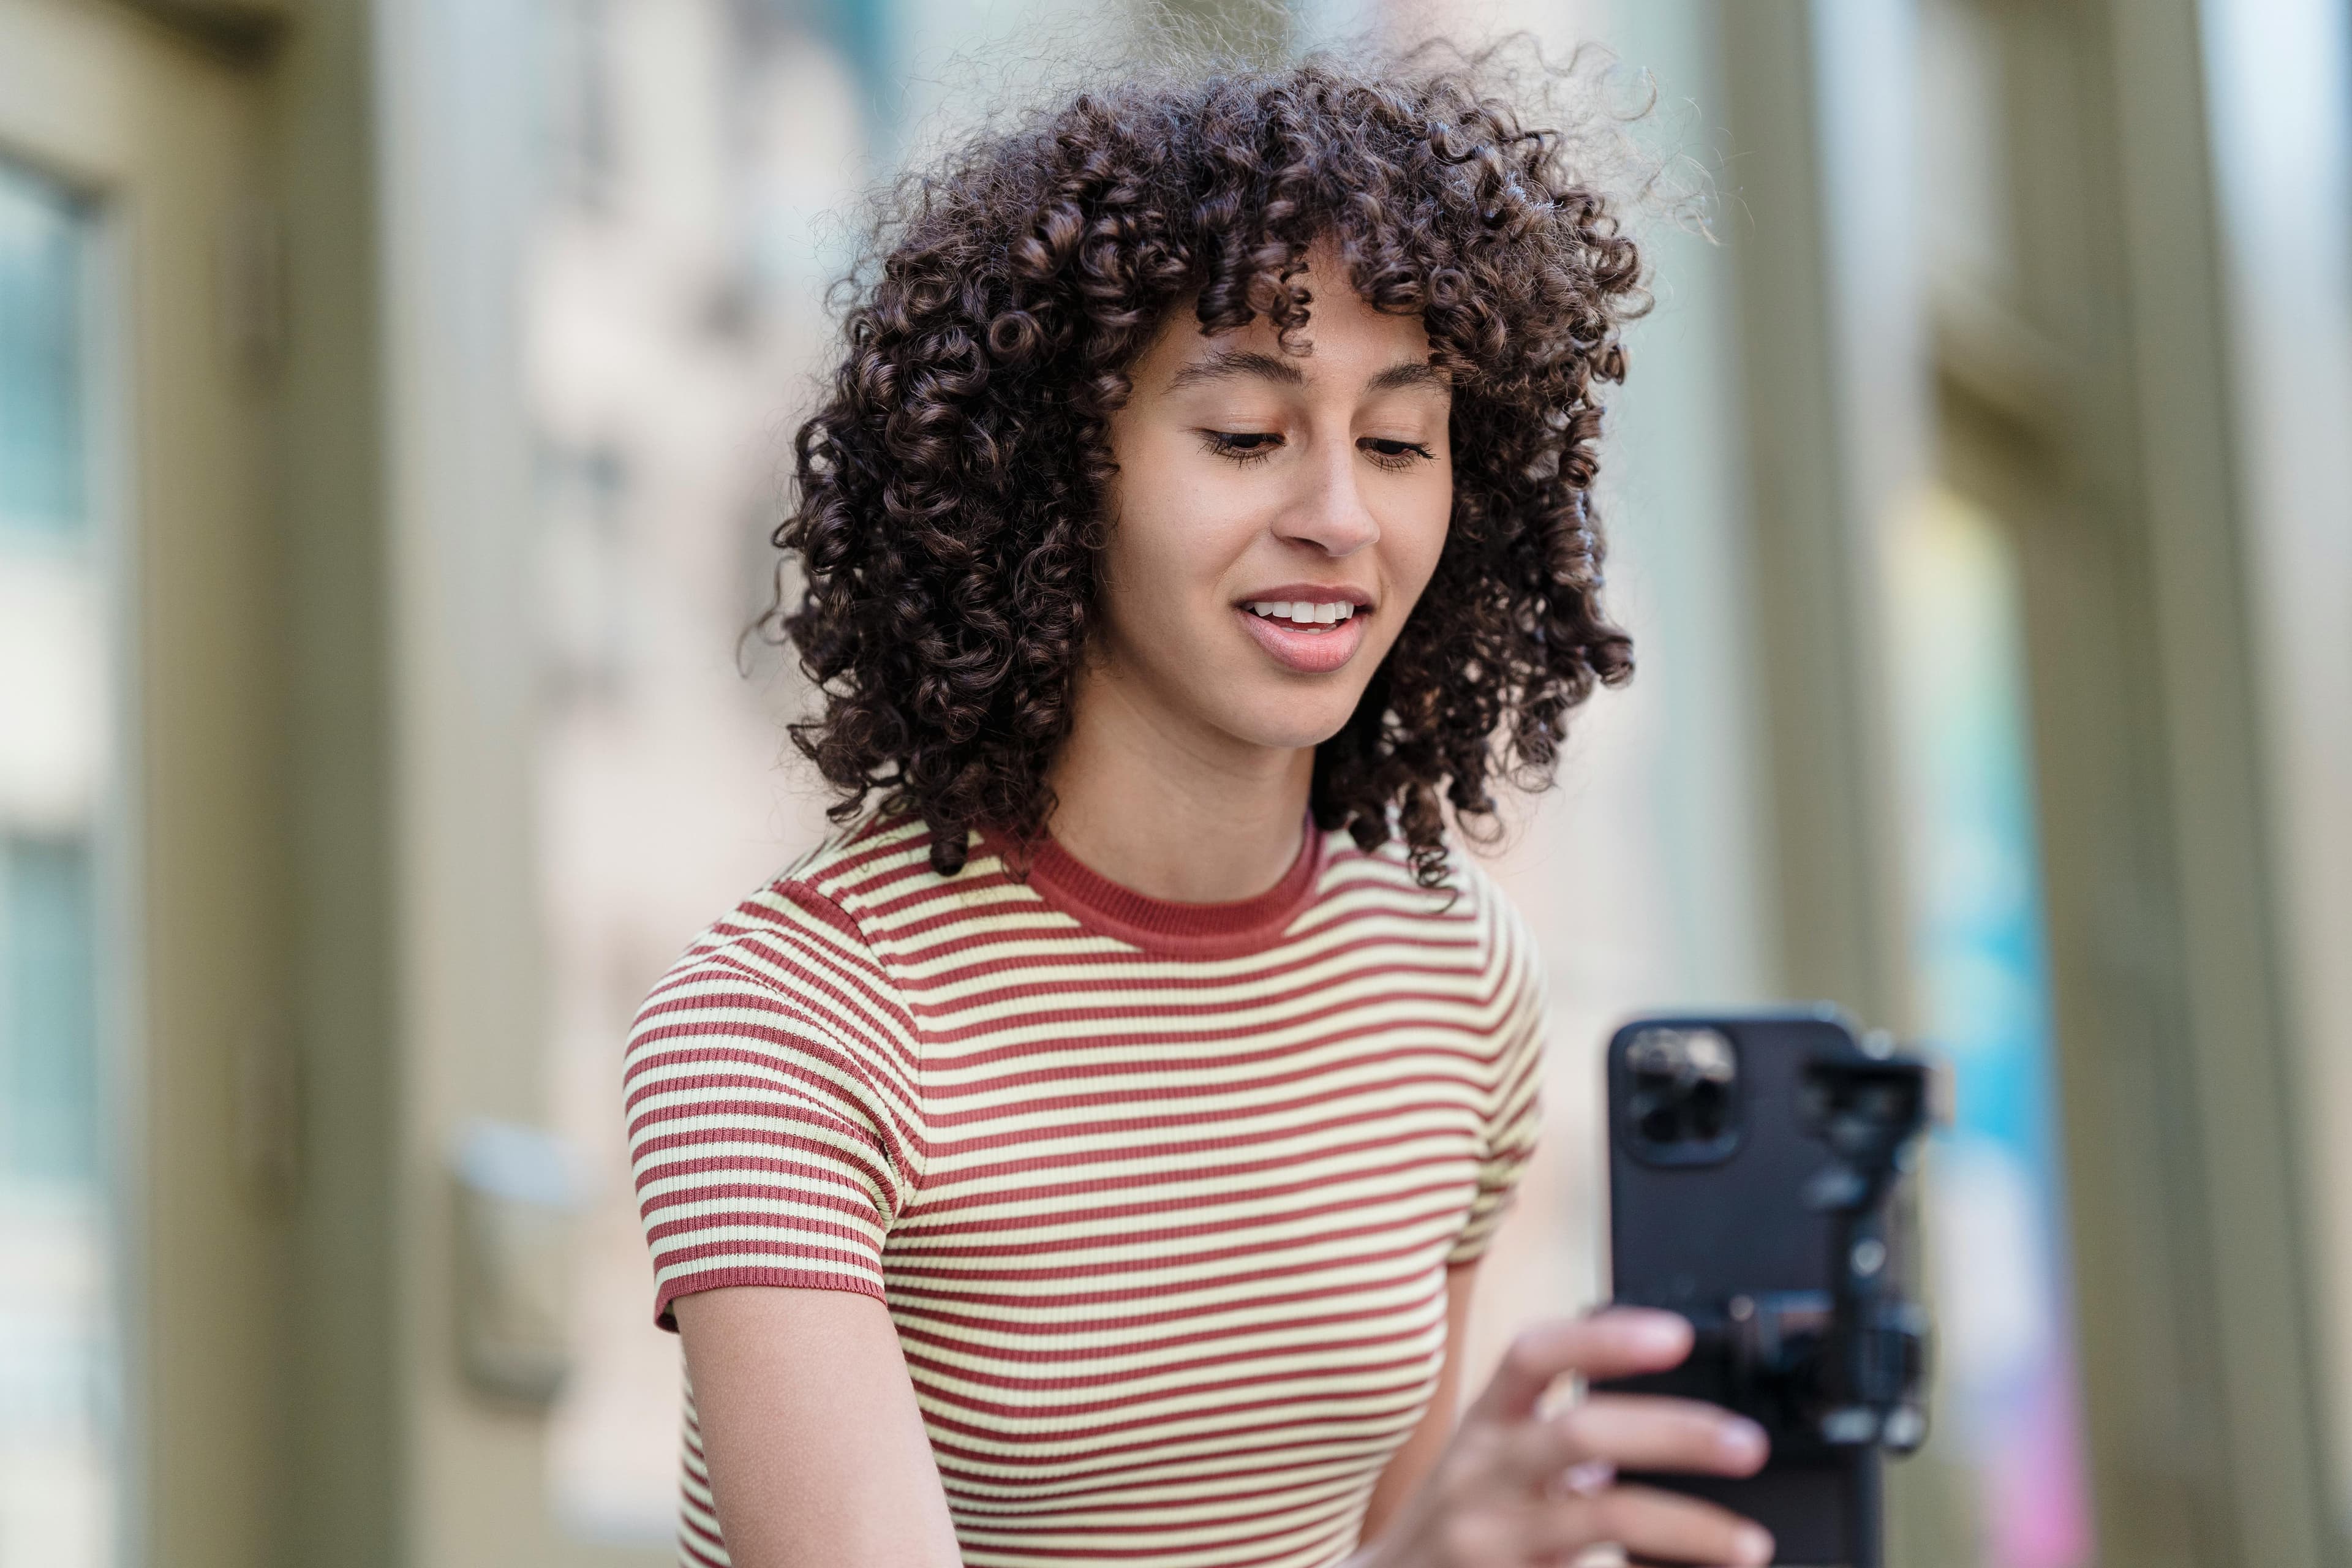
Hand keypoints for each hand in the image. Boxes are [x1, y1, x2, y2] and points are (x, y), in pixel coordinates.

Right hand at [1355, 1308, 1774, 1566]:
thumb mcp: (1488, 1461)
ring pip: (1602, 1519)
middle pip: (1580, 1433)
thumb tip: (1653, 1421)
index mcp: (1481, 1427)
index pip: (1532, 1357)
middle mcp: (1478, 1475)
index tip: (1675, 1336)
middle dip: (1675, 1434)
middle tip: (1747, 1444)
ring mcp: (1489, 1541)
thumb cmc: (1454, 1523)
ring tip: (1750, 1543)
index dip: (1602, 1340)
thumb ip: (1553, 1434)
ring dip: (1690, 1528)